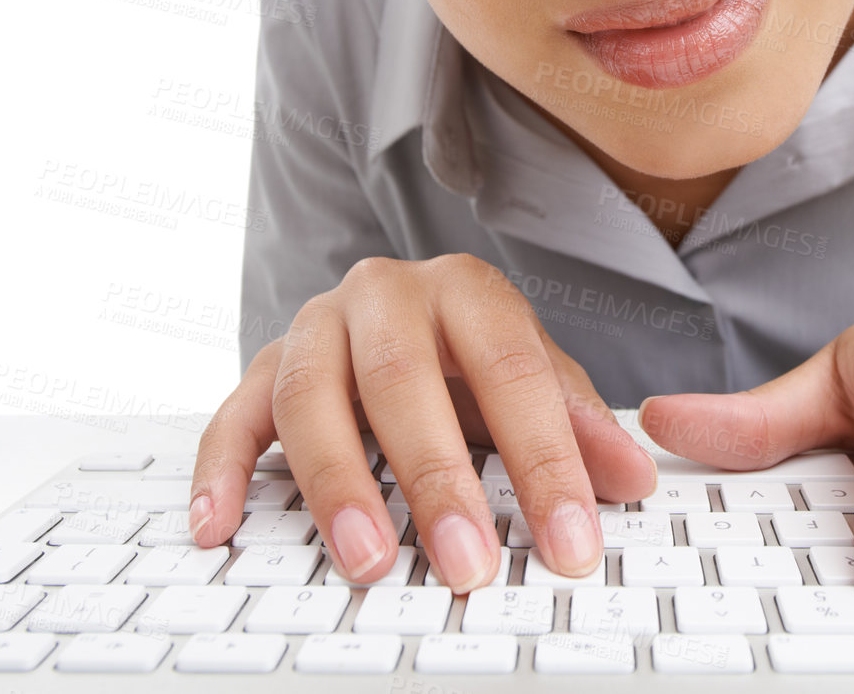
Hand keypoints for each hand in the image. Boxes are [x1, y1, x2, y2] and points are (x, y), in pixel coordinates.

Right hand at [191, 253, 656, 591]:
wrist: (401, 311)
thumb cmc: (472, 355)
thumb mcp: (535, 379)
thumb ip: (580, 425)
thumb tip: (632, 479)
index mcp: (467, 291)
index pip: (514, 372)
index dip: (547, 461)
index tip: (570, 541)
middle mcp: (385, 295)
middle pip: (403, 380)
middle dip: (438, 480)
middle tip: (467, 562)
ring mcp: (315, 326)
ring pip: (313, 397)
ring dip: (338, 485)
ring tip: (369, 559)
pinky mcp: (261, 367)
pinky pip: (231, 416)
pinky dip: (221, 471)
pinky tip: (221, 526)